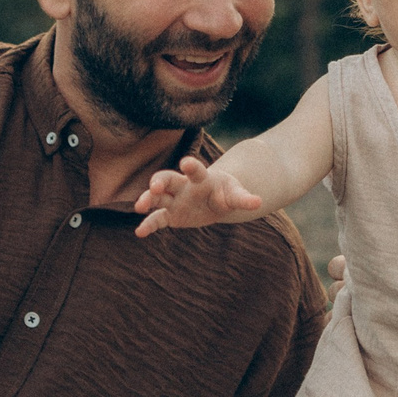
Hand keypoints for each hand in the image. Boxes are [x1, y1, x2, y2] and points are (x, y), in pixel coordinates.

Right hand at [134, 155, 266, 236]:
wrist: (217, 199)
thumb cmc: (226, 193)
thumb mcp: (236, 195)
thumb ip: (244, 199)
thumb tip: (258, 202)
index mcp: (202, 178)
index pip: (196, 169)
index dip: (191, 166)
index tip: (186, 163)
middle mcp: (184, 186)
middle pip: (168, 178)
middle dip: (160, 181)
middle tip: (154, 186)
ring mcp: (175, 199)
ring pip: (158, 197)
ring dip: (148, 200)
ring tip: (140, 207)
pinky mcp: (170, 214)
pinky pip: (157, 219)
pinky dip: (148, 225)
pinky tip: (139, 233)